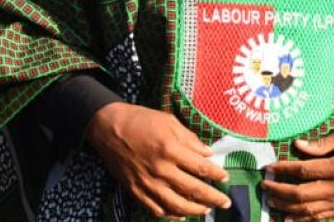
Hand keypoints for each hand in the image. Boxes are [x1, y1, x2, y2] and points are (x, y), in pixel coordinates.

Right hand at [84, 103, 230, 217]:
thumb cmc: (140, 120)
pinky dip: (170, 215)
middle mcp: (161, 169)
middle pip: (193, 190)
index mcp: (171, 149)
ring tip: (206, 210)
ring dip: (194, 210)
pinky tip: (180, 215)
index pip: (202, 168)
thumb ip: (190, 140)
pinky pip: (156, 209)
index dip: (217, 175)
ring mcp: (147, 183)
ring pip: (176, 205)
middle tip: (225, 203)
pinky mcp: (135, 190)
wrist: (107, 127)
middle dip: (213, 198)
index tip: (226, 178)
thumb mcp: (169, 121)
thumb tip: (208, 154)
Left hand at [262, 127, 333, 220]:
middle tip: (264, 185)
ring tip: (271, 200)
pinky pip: (321, 216)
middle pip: (302, 194)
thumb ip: (320, 143)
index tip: (269, 167)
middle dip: (280, 190)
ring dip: (287, 207)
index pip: (304, 171)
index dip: (284, 170)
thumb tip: (297, 146)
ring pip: (309, 209)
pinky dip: (303, 219)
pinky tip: (288, 219)